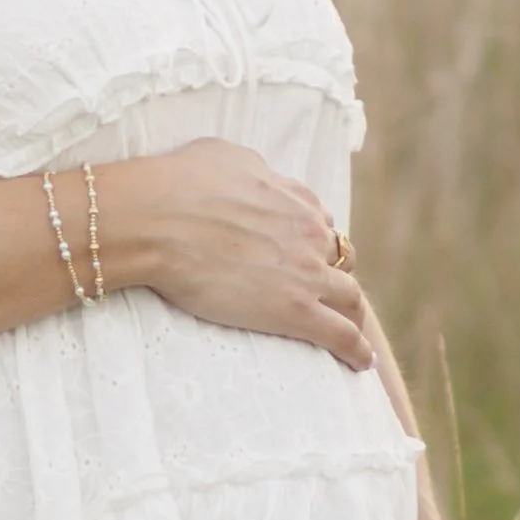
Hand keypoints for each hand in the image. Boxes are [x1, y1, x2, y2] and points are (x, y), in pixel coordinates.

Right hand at [99, 141, 373, 367]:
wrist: (158, 220)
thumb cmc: (178, 184)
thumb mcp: (224, 156)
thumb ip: (252, 169)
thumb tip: (256, 176)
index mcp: (294, 199)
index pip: (319, 223)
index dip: (312, 241)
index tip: (303, 256)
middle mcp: (310, 233)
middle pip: (340, 259)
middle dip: (334, 275)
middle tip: (323, 296)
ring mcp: (307, 273)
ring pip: (350, 297)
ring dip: (353, 313)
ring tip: (353, 334)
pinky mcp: (296, 311)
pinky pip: (342, 335)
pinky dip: (356, 350)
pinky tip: (361, 363)